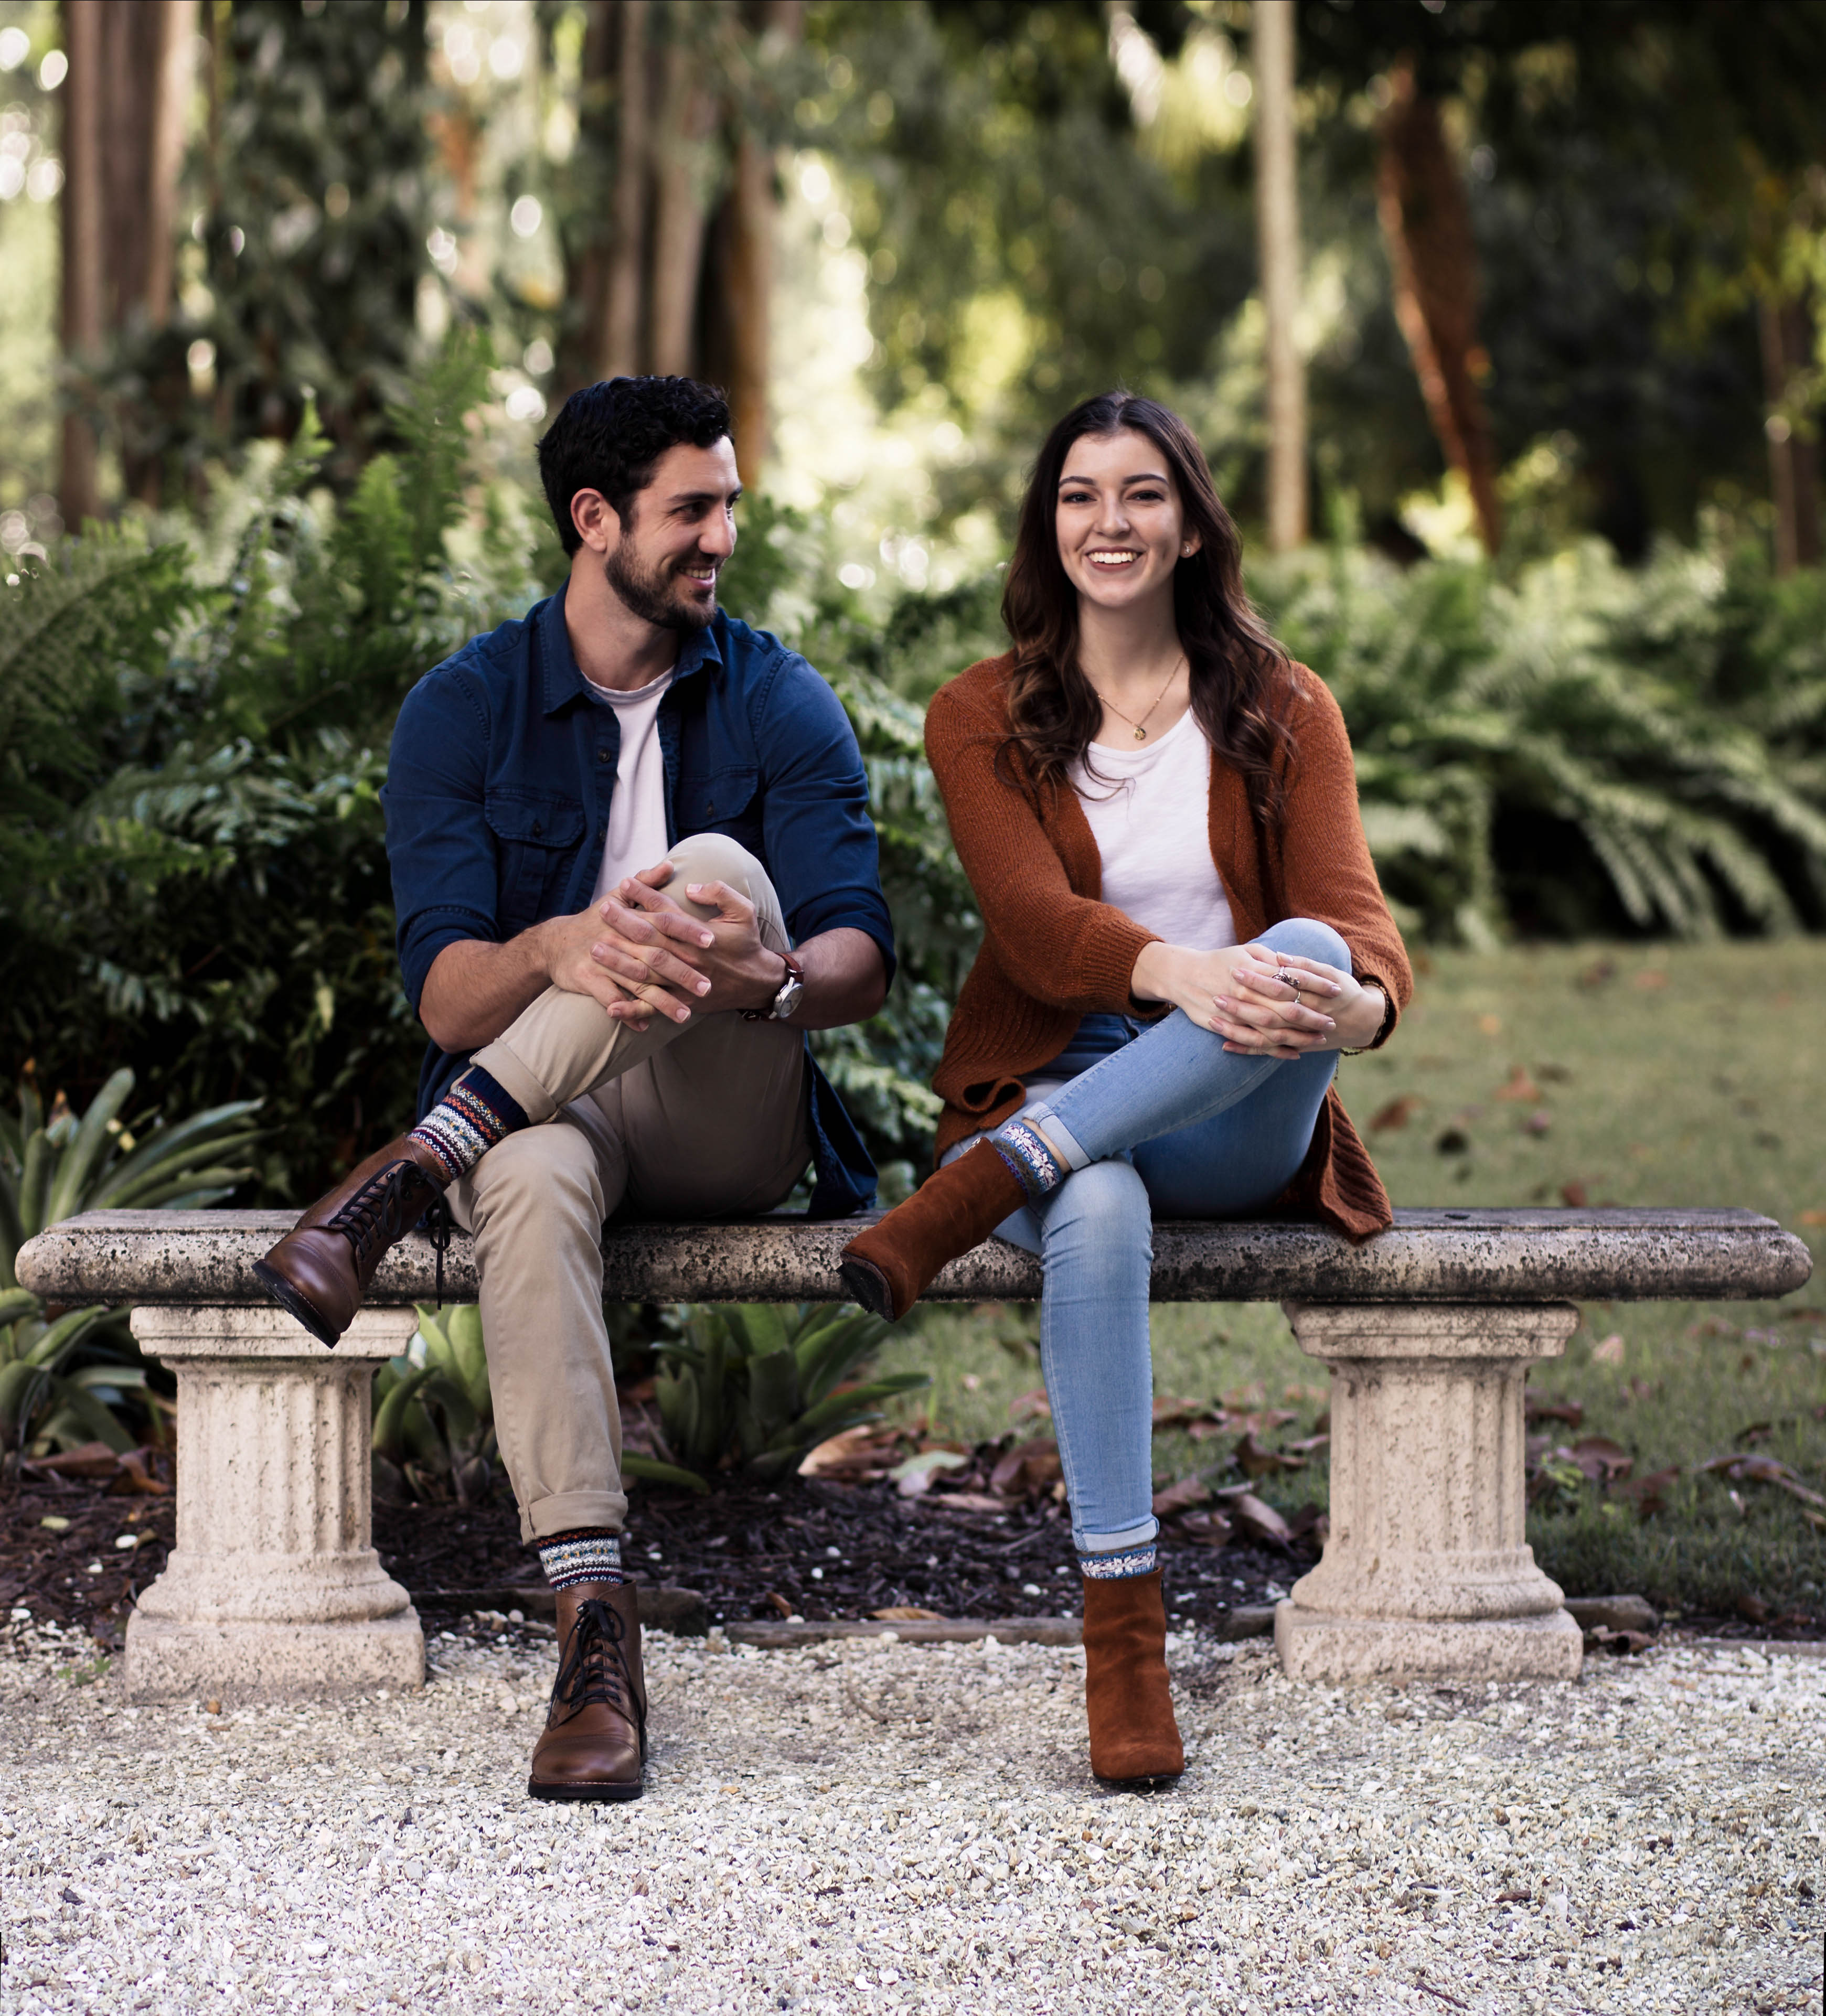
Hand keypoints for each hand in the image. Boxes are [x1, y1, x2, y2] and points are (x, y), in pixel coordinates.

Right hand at [538, 897, 702, 1033]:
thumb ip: (646, 883)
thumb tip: (669, 866)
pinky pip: (610, 999)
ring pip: (637, 983)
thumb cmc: (595, 921)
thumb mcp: (617, 897)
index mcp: (630, 918)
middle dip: (683, 973)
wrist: (555, 943)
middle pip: (656, 956)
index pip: (664, 921)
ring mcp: (602, 960)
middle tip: (708, 987)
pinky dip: (627, 1013)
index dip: (688, 931)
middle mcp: (618, 938)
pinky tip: (645, 1026)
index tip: (712, 942)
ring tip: (685, 1015)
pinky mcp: (587, 979)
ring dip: (661, 1001)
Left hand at [594, 860, 786, 1016]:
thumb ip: (719, 893)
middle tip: (602, 909)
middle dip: (623, 923)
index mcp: (699, 934)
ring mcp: (682, 982)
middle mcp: (687, 957)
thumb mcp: (743, 911)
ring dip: (619, 961)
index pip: (665, 911)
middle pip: (649, 939)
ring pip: (645, 971)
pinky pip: (653, 1007)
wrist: (758, 983)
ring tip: (595, 948)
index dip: (644, 896)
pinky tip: (611, 1007)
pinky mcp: (681, 1001)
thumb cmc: (748, 944)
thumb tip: (690, 887)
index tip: (624, 884)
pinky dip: (632, 1009)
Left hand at [1216, 946, 1383, 1059]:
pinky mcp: (1295, 1047)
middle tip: (1217, 995)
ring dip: (1240, 1028)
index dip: (1257, 978)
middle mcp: (1306, 1015)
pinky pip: (1269, 1051)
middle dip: (1243, 1004)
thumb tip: (1278, 956)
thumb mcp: (1330, 973)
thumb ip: (1304, 965)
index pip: (1281, 984)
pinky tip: (1225, 1046)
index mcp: (1313, 993)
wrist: (1363, 1021)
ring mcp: (1299, 1034)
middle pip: (1271, 1010)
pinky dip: (1248, 1049)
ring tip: (1214, 1019)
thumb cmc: (1343, 991)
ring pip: (1266, 1034)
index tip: (1235, 969)